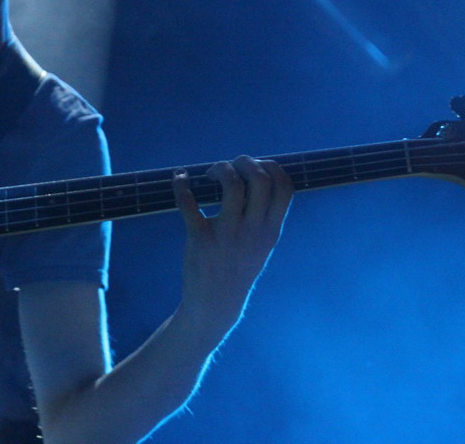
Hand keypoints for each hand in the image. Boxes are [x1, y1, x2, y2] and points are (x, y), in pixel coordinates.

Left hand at [172, 156, 291, 337]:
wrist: (215, 303)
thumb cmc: (238, 267)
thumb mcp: (262, 245)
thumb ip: (264, 217)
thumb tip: (258, 177)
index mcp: (271, 230)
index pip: (285, 187)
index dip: (273, 167)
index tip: (257, 165)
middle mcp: (253, 230)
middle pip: (261, 179)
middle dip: (245, 162)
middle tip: (230, 166)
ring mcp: (227, 234)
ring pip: (231, 185)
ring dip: (220, 169)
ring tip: (209, 174)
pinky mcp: (200, 238)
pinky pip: (189, 204)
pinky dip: (181, 185)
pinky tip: (179, 178)